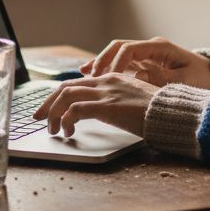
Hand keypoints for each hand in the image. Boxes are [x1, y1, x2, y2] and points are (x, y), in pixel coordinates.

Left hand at [33, 73, 156, 136]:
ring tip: (52, 129)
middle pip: (65, 87)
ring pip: (65, 96)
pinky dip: (65, 120)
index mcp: (112, 78)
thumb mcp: (134, 102)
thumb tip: (102, 113)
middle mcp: (106, 81)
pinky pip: (74, 110)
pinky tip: (68, 132)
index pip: (77, 83)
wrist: (171, 113)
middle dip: (47, 103)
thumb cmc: (158, 112)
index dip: (60, 96)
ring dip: (53, 114)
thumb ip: (116, 102)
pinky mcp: (106, 105)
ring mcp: (105, 92)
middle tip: (38, 117)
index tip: (50, 108)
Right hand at [82, 37, 209, 88]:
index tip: (108, 77)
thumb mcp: (184, 80)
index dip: (116, 62)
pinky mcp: (143, 64)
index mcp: (159, 47)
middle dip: (102, 60)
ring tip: (83, 75)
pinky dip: (107, 69)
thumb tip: (138, 76)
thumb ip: (161, 77)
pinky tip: (91, 76)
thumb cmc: (200, 78)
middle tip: (89, 76)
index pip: (130, 49)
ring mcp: (145, 55)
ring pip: (116, 54)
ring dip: (101, 63)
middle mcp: (149, 48)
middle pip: (119, 47)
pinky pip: (121, 64)